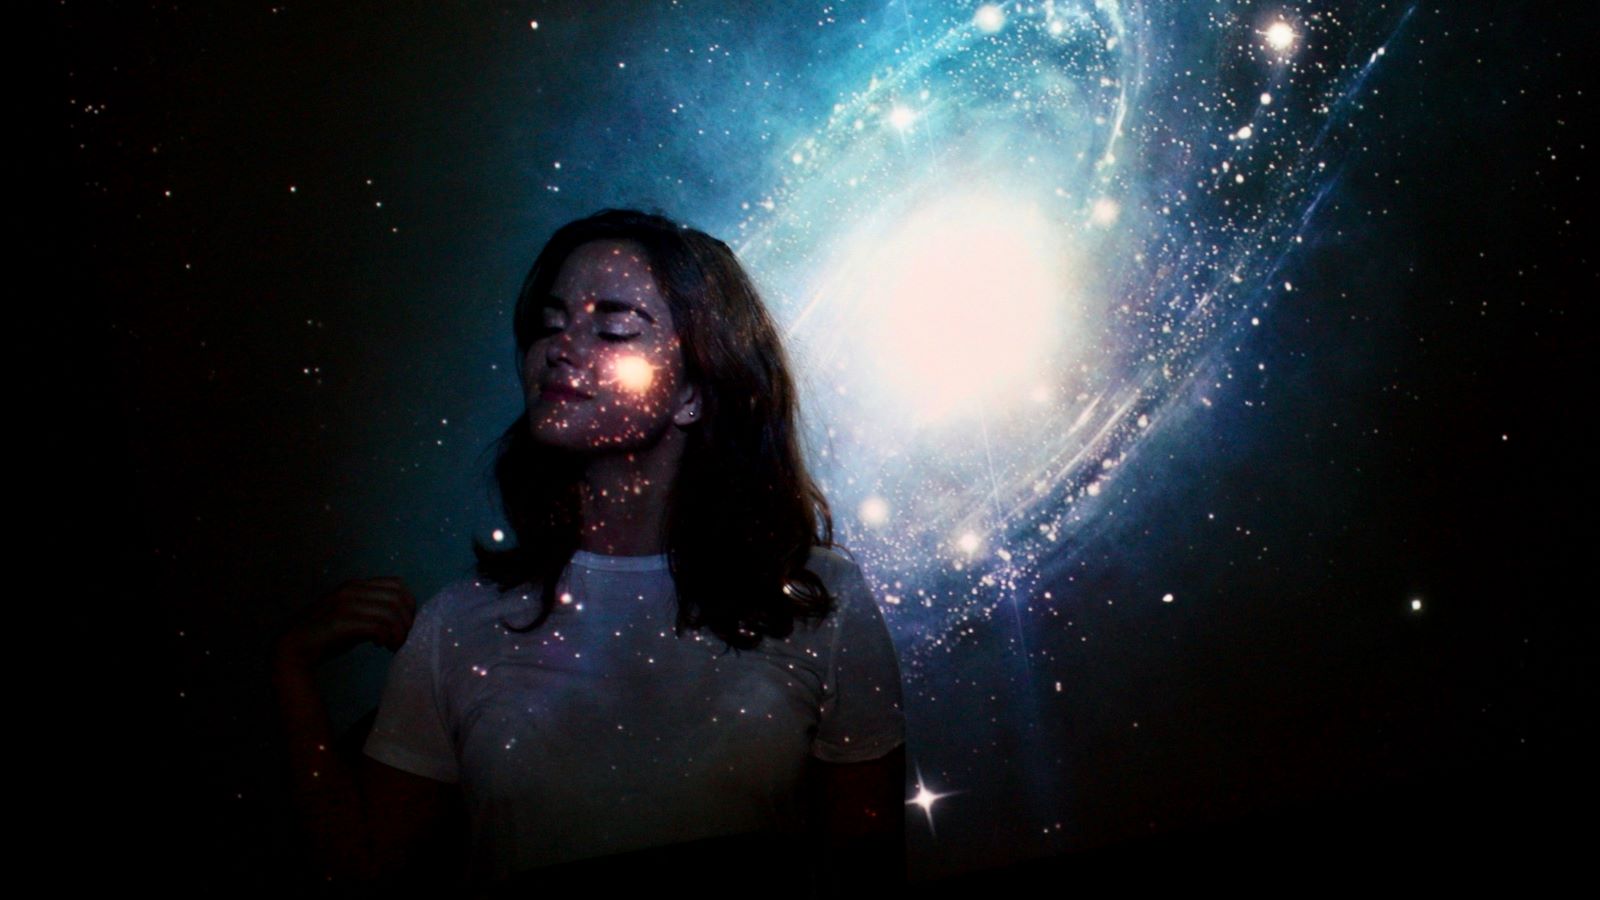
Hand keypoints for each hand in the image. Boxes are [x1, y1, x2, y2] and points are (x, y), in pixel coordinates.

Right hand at [275, 577, 417, 670]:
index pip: (397, 585)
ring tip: (395, 646)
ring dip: (399, 633)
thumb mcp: (353, 616)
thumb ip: (373, 611)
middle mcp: (352, 590)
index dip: (409, 605)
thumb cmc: (327, 635)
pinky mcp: (341, 622)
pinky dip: (385, 637)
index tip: (408, 624)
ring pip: (390, 612)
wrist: (294, 647)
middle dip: (407, 620)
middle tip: (404, 639)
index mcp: (356, 585)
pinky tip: (381, 645)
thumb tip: (402, 619)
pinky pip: (377, 626)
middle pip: (398, 598)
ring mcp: (346, 604)